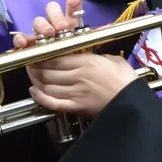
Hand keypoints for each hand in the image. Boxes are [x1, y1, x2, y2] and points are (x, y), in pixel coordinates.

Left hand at [11, 0, 137, 118]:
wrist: (132, 103)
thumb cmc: (126, 80)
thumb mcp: (113, 59)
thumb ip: (96, 56)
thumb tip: (85, 54)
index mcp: (86, 62)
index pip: (55, 58)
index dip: (41, 56)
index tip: (36, 54)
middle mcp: (77, 77)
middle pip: (48, 72)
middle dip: (35, 68)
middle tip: (29, 64)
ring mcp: (75, 93)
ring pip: (47, 86)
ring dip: (35, 81)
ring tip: (31, 76)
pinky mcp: (76, 107)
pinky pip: (53, 103)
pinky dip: (40, 97)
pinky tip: (34, 92)